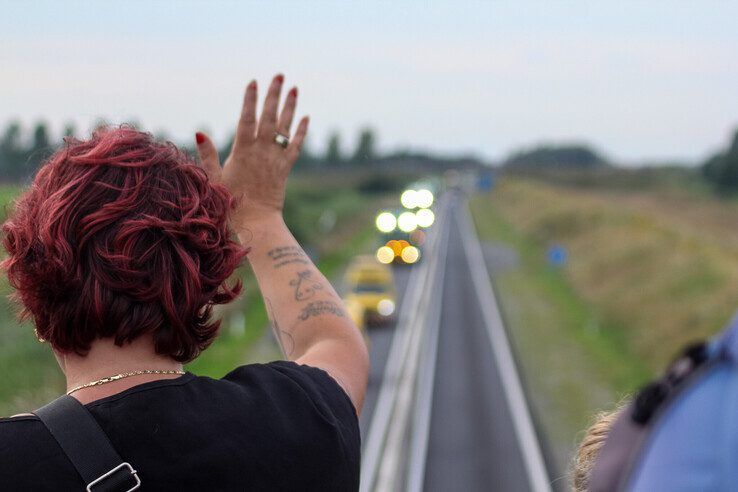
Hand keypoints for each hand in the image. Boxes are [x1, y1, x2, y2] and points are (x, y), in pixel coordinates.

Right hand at [195, 74, 308, 228]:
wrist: (257, 223)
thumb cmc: (230, 203)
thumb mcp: (214, 178)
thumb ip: (208, 155)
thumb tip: (200, 132)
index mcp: (243, 151)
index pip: (247, 119)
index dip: (250, 100)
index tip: (253, 81)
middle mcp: (262, 151)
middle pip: (269, 117)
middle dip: (273, 95)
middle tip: (279, 75)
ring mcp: (275, 159)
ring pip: (285, 128)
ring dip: (290, 107)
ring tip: (294, 88)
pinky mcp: (285, 168)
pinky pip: (295, 146)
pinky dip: (301, 132)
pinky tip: (306, 117)